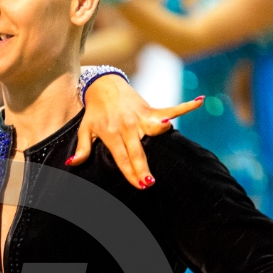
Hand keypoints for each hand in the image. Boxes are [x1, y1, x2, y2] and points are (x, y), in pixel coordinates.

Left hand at [73, 75, 203, 188]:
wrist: (103, 86)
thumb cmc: (95, 112)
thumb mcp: (86, 130)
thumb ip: (82, 149)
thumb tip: (72, 163)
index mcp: (112, 134)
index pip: (121, 158)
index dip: (130, 173)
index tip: (139, 185)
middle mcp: (127, 126)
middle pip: (137, 150)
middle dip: (143, 167)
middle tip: (149, 182)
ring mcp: (140, 117)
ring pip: (153, 126)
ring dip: (161, 127)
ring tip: (168, 128)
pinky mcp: (150, 109)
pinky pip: (171, 107)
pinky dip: (185, 106)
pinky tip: (200, 101)